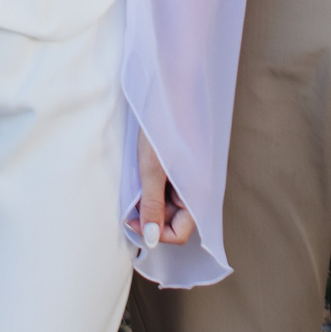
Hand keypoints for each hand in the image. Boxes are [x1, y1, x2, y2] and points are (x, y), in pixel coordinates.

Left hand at [131, 133, 194, 248]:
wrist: (172, 93)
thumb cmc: (163, 128)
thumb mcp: (151, 171)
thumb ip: (151, 206)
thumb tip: (150, 238)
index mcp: (198, 195)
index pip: (179, 234)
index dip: (154, 232)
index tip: (132, 219)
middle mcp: (199, 192)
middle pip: (175, 221)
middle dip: (151, 216)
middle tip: (131, 201)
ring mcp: (192, 180)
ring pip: (170, 207)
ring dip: (151, 202)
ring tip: (138, 182)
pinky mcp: (184, 170)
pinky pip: (169, 190)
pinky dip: (154, 188)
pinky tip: (144, 174)